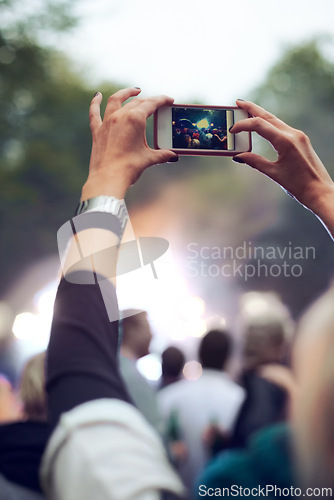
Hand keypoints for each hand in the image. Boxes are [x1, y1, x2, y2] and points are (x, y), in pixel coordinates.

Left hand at [82, 88, 177, 200]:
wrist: (108, 178)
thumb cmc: (129, 168)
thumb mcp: (149, 159)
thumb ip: (163, 155)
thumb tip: (173, 156)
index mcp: (135, 119)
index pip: (151, 104)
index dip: (162, 100)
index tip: (169, 100)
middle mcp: (120, 116)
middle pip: (136, 102)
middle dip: (148, 101)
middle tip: (156, 103)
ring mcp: (107, 122)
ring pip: (115, 100)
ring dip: (125, 93)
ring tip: (134, 91)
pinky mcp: (97, 131)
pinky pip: (94, 113)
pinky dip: (95, 103)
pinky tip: (98, 95)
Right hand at [230, 100, 333, 216]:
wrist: (320, 191)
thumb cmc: (298, 185)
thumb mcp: (273, 173)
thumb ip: (255, 162)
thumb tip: (238, 156)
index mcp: (285, 141)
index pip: (259, 125)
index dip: (243, 125)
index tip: (232, 130)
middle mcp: (293, 134)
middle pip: (268, 116)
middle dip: (252, 108)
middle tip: (238, 102)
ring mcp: (298, 136)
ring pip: (275, 120)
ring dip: (260, 115)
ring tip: (247, 111)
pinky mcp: (301, 140)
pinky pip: (282, 128)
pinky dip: (270, 125)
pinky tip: (263, 126)